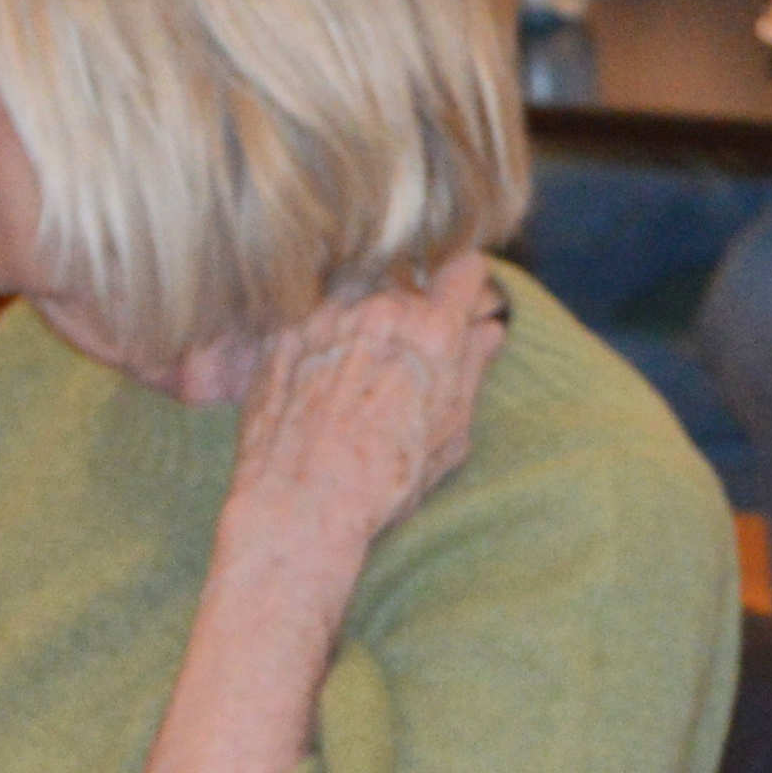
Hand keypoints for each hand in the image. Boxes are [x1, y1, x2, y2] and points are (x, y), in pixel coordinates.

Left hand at [199, 253, 506, 571]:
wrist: (301, 502)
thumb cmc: (385, 480)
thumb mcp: (450, 432)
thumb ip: (471, 371)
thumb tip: (488, 332)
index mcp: (432, 331)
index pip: (464, 270)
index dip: (468, 289)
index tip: (463, 305)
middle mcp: (380, 309)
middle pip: (408, 286)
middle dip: (413, 314)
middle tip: (407, 361)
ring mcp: (326, 316)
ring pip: (358, 298)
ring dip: (364, 323)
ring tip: (357, 376)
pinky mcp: (284, 333)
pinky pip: (314, 320)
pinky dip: (322, 341)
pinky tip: (319, 384)